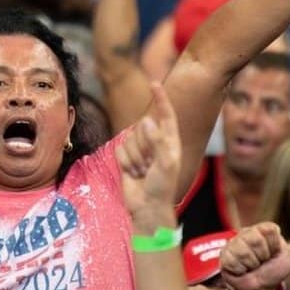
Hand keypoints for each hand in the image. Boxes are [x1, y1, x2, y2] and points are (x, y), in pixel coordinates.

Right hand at [117, 83, 181, 211]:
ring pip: (129, 139)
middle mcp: (155, 142)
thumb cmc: (162, 186)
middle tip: (149, 165)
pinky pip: (119, 149)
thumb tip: (146, 121)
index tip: (154, 82)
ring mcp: (140, 149)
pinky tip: (133, 174)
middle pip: (141, 127)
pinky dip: (124, 162)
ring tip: (142, 172)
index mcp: (170, 140)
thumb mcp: (166, 163)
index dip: (160, 98)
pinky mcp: (126, 157)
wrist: (147, 207)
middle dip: (142, 146)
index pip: (165, 114)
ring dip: (134, 157)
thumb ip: (157, 141)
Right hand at [220, 223, 289, 289]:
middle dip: (262, 256)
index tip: (274, 253)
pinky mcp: (224, 254)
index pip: (269, 230)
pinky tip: (242, 269)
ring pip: (244, 251)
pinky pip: (234, 260)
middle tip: (262, 262)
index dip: (274, 246)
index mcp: (263, 230)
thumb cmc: (273, 271)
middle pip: (256, 241)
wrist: (257, 289)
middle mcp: (247, 233)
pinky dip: (240, 269)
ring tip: (251, 266)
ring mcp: (234, 242)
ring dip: (251, 264)